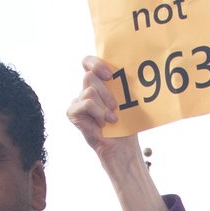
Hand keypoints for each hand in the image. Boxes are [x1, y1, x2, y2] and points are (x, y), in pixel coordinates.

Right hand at [69, 56, 164, 210]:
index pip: (88, 62)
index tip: (110, 75)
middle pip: (89, 76)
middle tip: (116, 106)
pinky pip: (84, 103)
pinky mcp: (73, 113)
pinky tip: (103, 123)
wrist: (123, 148)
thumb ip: (123, 84)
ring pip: (88, 90)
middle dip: (106, 91)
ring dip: (104, 105)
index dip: (96, 62)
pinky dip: (97, 112)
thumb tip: (136, 67)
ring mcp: (78, 101)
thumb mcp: (128, 100)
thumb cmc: (127, 125)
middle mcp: (86, 90)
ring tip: (112, 119)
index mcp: (99, 83)